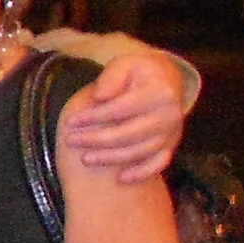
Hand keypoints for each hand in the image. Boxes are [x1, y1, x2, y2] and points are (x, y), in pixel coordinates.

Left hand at [59, 52, 185, 185]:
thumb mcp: (124, 64)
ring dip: (111, 158)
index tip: (71, 122)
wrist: (166, 79)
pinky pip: (159, 162)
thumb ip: (111, 77)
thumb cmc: (138, 72)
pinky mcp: (171, 143)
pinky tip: (121, 179)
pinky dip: (142, 172)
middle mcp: (169, 114)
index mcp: (159, 92)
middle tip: (71, 141)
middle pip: (129, 134)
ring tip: (86, 158)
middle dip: (97, 140)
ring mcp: (172, 131)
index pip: (121, 109)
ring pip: (140, 151)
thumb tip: (99, 97)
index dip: (94, 117)